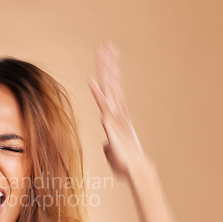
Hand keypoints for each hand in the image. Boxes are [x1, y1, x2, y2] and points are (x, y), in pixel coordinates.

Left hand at [88, 41, 146, 180]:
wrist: (135, 170)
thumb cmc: (125, 162)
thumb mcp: (113, 151)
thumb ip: (109, 144)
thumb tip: (106, 145)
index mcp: (118, 115)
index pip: (113, 89)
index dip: (111, 73)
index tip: (110, 58)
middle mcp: (118, 111)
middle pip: (112, 83)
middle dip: (109, 64)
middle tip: (107, 45)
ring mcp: (115, 116)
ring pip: (109, 89)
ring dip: (105, 70)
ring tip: (103, 52)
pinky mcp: (111, 124)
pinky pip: (102, 105)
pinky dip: (97, 93)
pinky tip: (91, 80)